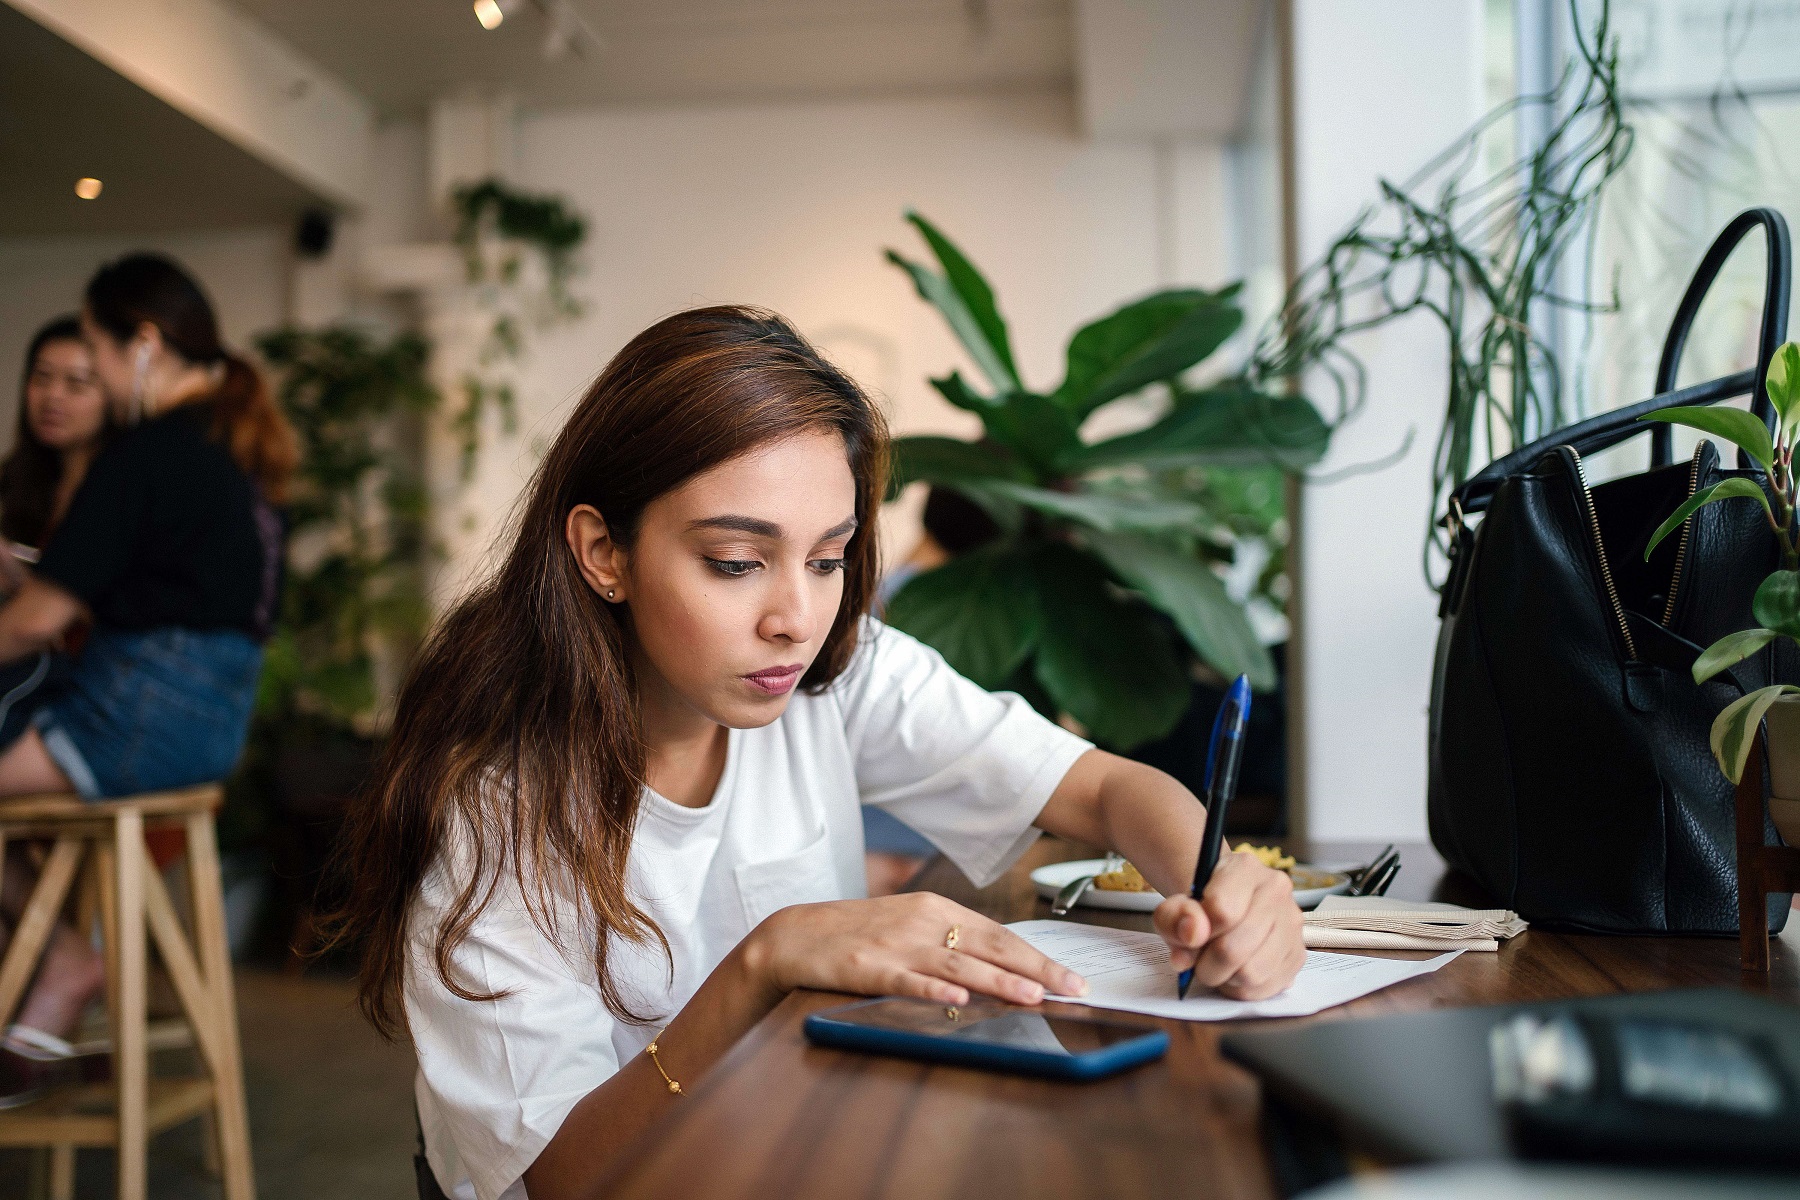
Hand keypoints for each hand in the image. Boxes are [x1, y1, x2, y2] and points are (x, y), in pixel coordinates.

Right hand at [748, 892, 1086, 1006]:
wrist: (794, 935)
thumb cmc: (857, 935)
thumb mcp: (909, 927)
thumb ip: (950, 942)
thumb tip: (1002, 965)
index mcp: (936, 908)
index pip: (1000, 933)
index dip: (1039, 955)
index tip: (1072, 977)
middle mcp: (923, 920)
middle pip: (990, 945)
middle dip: (1036, 969)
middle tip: (1072, 989)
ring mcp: (897, 943)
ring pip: (959, 963)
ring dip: (999, 980)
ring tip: (1033, 996)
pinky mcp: (869, 966)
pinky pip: (909, 980)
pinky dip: (936, 989)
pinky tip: (959, 1000)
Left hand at [1152, 849, 1304, 999]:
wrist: (1224, 905)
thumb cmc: (1201, 906)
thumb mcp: (1175, 906)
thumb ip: (1173, 917)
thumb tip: (1193, 935)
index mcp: (1245, 869)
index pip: (1222, 911)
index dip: (1197, 933)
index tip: (1190, 936)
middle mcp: (1277, 892)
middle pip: (1234, 949)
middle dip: (1205, 965)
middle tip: (1197, 960)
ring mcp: (1292, 925)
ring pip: (1251, 974)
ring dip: (1225, 979)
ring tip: (1217, 964)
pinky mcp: (1298, 955)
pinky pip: (1266, 988)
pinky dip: (1242, 988)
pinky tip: (1235, 971)